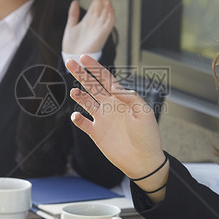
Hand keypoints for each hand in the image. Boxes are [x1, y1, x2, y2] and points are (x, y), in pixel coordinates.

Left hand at [62, 0, 114, 54]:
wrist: (72, 59)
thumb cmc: (72, 46)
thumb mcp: (70, 26)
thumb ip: (73, 14)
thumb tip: (75, 1)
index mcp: (90, 18)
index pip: (96, 0)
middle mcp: (97, 21)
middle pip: (101, 2)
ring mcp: (101, 26)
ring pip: (106, 8)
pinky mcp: (103, 33)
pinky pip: (110, 20)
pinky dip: (109, 10)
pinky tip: (106, 1)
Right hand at [66, 54, 167, 192]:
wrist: (144, 161)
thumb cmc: (148, 136)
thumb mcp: (144, 113)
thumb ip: (130, 98)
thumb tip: (115, 88)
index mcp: (121, 99)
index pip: (106, 79)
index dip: (95, 68)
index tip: (84, 57)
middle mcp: (109, 106)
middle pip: (92, 86)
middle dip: (81, 74)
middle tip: (70, 63)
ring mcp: (102, 119)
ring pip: (86, 102)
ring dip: (79, 96)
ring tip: (74, 92)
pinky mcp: (96, 133)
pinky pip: (83, 123)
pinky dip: (78, 119)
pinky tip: (76, 115)